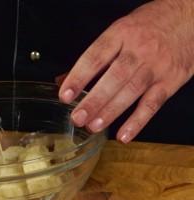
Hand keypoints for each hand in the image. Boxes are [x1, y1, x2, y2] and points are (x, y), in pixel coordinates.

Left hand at [59, 0, 193, 142]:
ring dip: (110, 111)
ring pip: (131, 91)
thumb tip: (65, 79)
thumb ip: (94, 57)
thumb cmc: (148, 25)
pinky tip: (124, 134)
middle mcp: (139, 50)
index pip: (95, 57)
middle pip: (114, 77)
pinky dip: (138, 121)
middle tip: (77, 117)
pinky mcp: (170, 81)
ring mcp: (156, 66)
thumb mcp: (119, 31)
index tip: (65, 94)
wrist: (189, 18)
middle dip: (93, 100)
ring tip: (93, 126)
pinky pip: (153, 104)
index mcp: (121, 34)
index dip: (78, 77)